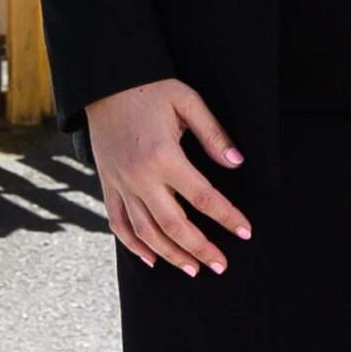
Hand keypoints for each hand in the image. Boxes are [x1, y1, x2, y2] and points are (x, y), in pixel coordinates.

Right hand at [83, 78, 252, 277]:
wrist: (105, 82)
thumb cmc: (150, 88)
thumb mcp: (187, 100)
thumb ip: (213, 133)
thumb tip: (237, 163)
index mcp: (164, 156)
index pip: (203, 197)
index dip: (227, 217)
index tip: (245, 232)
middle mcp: (140, 177)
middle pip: (174, 226)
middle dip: (200, 249)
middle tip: (221, 265)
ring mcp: (121, 184)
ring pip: (146, 232)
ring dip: (171, 255)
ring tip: (193, 269)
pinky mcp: (107, 185)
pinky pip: (118, 224)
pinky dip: (134, 246)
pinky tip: (151, 259)